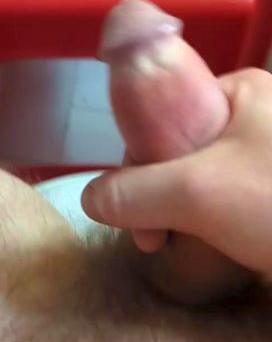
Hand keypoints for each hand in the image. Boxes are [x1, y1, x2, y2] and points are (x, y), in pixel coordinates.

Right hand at [82, 68, 271, 276]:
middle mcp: (256, 115)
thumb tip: (89, 200)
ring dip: (182, 214)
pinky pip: (228, 197)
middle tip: (157, 243)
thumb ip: (134, 193)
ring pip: (202, 177)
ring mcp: (269, 154)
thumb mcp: (198, 192)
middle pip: (180, 149)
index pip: (162, 116)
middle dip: (159, 198)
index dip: (137, 166)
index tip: (136, 221)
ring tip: (179, 249)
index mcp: (240, 92)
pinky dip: (211, 222)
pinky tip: (209, 247)